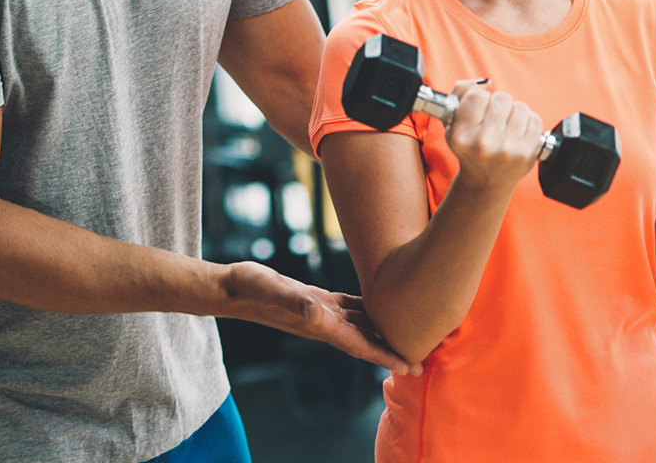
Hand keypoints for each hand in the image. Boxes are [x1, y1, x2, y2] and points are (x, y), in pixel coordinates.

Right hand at [219, 260, 420, 374]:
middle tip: (421, 363)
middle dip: (390, 352)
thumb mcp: (273, 290)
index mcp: (319, 325)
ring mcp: (321, 312)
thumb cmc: (251, 288)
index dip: (385, 357)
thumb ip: (294, 301)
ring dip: (382, 333)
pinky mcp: (316, 298)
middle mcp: (324, 323)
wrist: (233, 287)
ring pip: (360, 325)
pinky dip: (366, 311)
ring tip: (407, 337)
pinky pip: (349, 308)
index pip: (359, 346)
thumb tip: (316, 312)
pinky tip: (380, 306)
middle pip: (366, 341)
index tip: (410, 368)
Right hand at [443, 80, 544, 195]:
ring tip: (506, 127)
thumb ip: (461, 92)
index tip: (478, 111)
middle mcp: (483, 144)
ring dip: (514, 113)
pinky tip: (517, 134)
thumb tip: (487, 82)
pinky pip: (534, 119)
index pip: (477, 96)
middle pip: (501, 98)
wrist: (486, 181)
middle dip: (498, 105)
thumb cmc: (469, 147)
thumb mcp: (452, 122)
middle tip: (494, 120)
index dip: (479, 100)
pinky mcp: (527, 154)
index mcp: (461, 136)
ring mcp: (508, 150)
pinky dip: (527, 122)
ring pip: (520, 107)